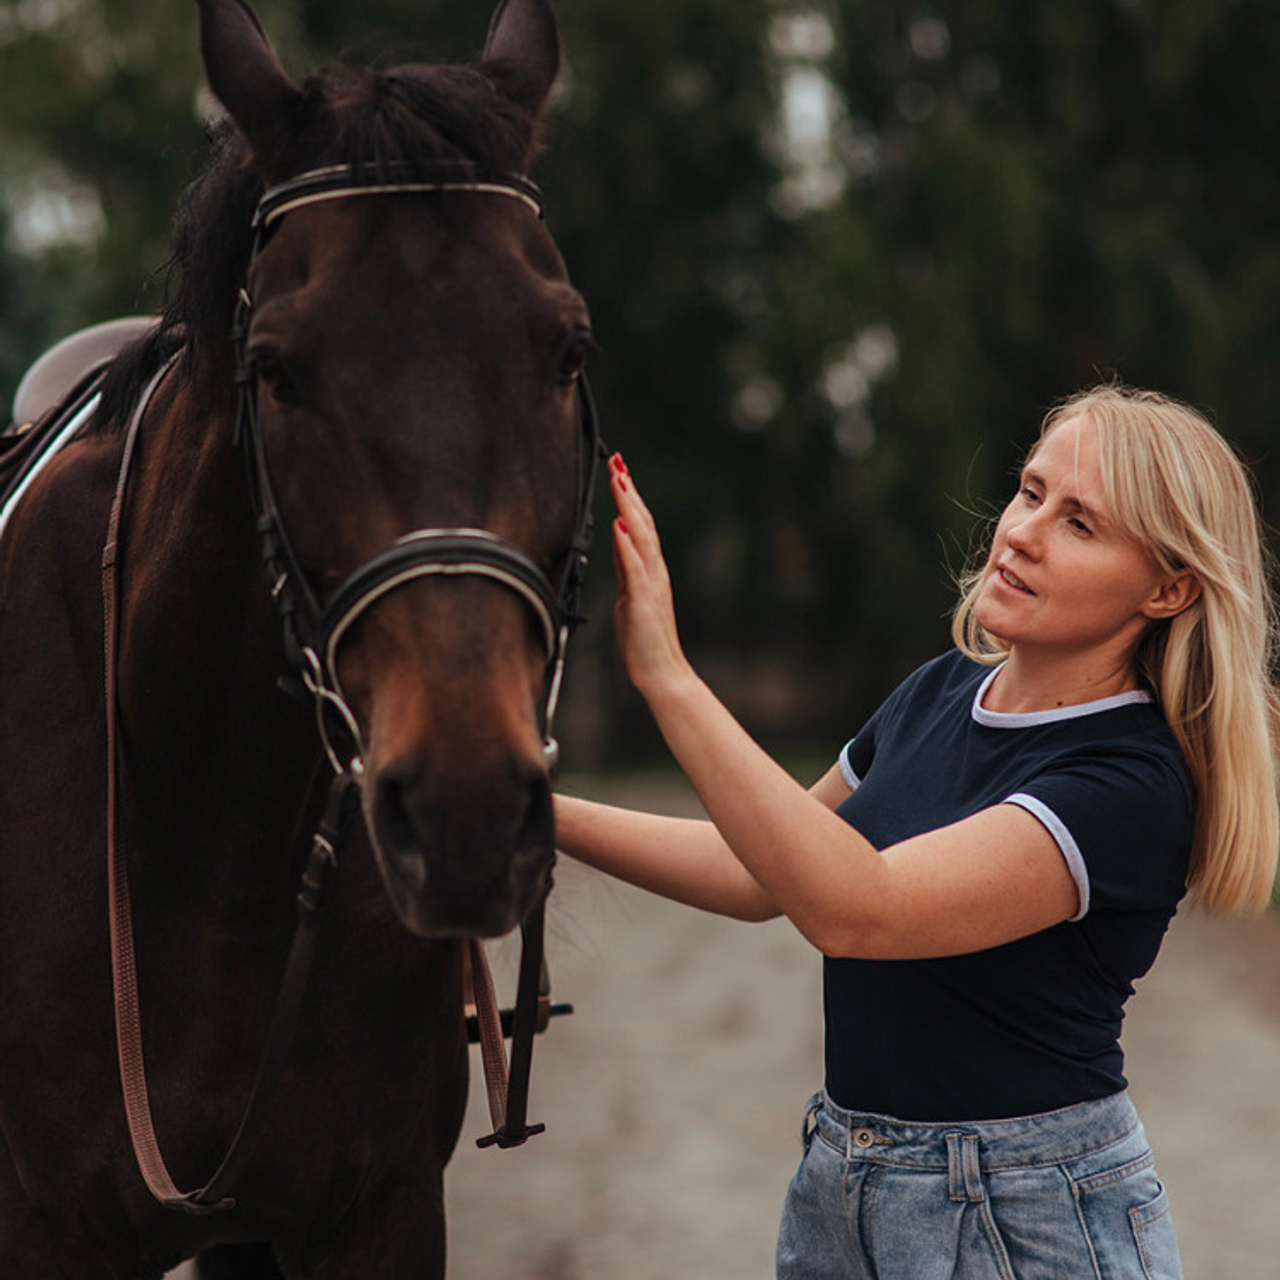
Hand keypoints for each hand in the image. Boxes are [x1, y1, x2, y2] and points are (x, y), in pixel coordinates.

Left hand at [608, 454, 693, 699]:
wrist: (660, 671)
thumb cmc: (643, 639)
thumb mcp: (628, 594)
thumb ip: (625, 567)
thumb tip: (618, 538)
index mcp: (648, 569)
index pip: (638, 525)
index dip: (628, 496)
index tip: (618, 470)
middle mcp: (653, 571)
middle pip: (641, 523)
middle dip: (628, 491)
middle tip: (617, 462)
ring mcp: (650, 584)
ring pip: (641, 537)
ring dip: (628, 507)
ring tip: (619, 481)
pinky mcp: (643, 601)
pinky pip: (634, 568)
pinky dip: (626, 545)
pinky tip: (619, 526)